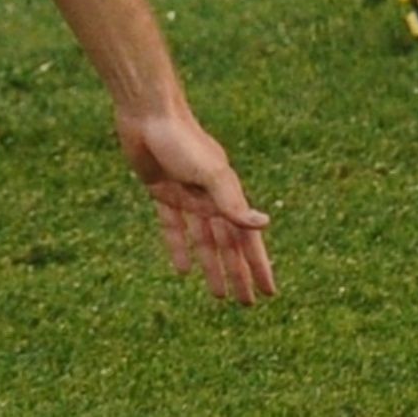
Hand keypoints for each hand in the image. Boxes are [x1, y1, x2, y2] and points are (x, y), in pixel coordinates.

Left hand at [117, 104, 275, 305]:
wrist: (148, 115)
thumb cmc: (183, 141)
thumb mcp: (212, 174)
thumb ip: (234, 202)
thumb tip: (265, 224)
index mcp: (228, 194)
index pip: (247, 239)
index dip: (258, 266)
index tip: (269, 292)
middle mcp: (211, 198)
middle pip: (227, 245)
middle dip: (239, 273)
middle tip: (247, 304)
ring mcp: (187, 196)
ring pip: (204, 240)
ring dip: (212, 267)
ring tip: (219, 295)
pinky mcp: (162, 192)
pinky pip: (174, 227)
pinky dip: (179, 247)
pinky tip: (182, 270)